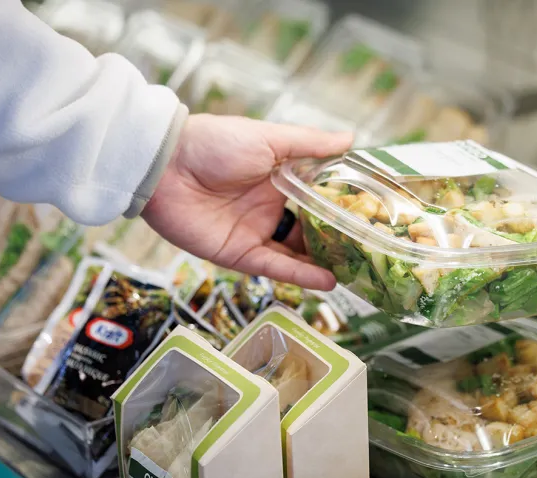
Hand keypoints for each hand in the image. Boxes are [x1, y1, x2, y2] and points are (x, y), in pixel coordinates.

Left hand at [142, 114, 352, 289]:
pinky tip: (328, 280)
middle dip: (339, 241)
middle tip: (371, 250)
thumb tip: (351, 140)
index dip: (343, 207)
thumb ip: (310, 143)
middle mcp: (271, 207)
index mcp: (280, 178)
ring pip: (298, 253)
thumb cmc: (214, 143)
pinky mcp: (239, 254)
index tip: (372, 215)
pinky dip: (301, 275)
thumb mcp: (269, 138)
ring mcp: (256, 232)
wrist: (164, 165)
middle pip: (312, 229)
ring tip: (357, 271)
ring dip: (325, 262)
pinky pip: (275, 268)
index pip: (319, 197)